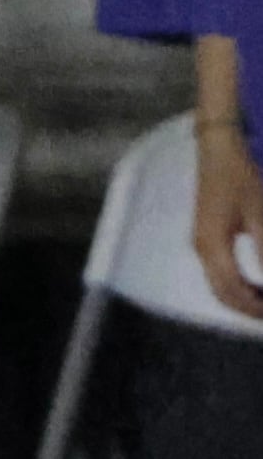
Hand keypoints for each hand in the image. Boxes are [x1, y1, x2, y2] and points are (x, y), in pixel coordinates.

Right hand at [196, 123, 262, 323]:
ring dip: (244, 298)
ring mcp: (201, 242)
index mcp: (212, 246)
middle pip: (221, 294)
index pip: (232, 291)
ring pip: (219, 284)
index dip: (255, 308)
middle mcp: (201, 249)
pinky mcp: (206, 236)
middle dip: (248, 309)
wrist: (220, 148)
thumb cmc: (241, 177)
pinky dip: (238, 284)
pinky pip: (220, 272)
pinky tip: (257, 283)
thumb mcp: (260, 214)